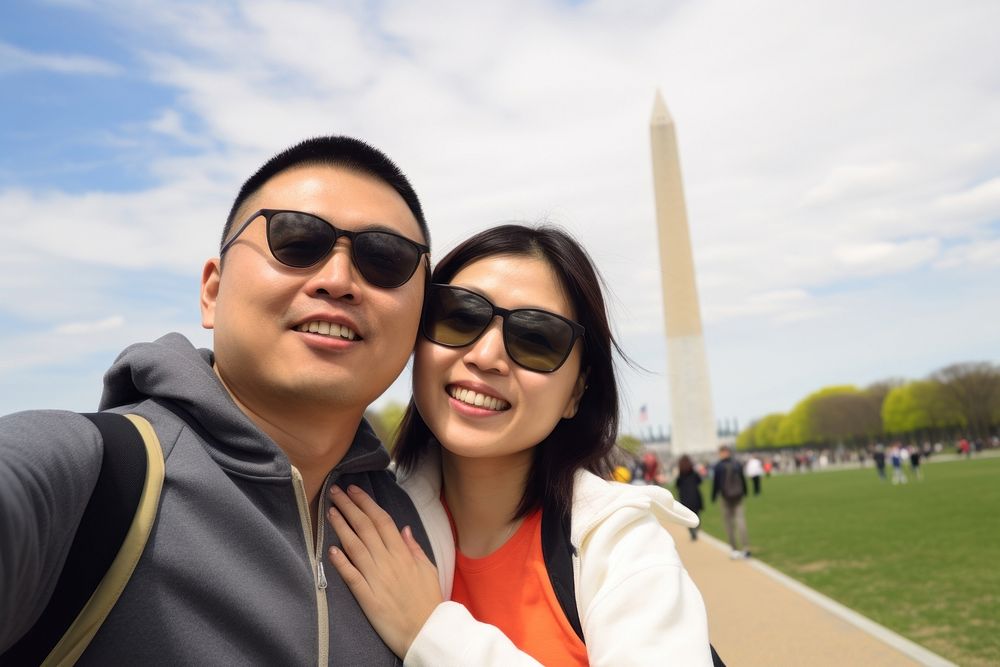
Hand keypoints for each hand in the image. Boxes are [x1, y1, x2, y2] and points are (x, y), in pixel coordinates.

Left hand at [327, 484, 442, 657]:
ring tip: (329, 511)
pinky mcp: (368, 597)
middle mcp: (388, 562)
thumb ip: (414, 547)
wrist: (427, 631)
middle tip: (334, 491)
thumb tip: (404, 528)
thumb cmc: (428, 600)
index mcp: (403, 553)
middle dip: (349, 507)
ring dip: (341, 527)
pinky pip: (352, 576)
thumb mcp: (427, 569)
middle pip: (365, 528)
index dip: (366, 503)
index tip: (354, 490)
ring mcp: (377, 579)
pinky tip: (330, 550)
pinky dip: (341, 562)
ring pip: (355, 547)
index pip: (382, 520)